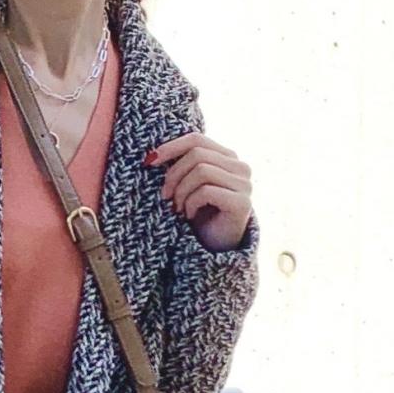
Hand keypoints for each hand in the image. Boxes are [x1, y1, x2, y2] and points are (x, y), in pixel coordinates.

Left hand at [145, 131, 252, 252]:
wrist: (216, 252)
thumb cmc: (199, 218)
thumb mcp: (188, 187)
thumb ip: (182, 167)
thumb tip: (153, 155)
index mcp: (227, 158)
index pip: (196, 140)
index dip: (171, 147)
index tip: (150, 161)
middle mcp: (240, 167)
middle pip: (196, 154)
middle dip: (173, 175)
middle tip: (165, 197)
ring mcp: (244, 184)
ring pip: (201, 171)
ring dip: (181, 192)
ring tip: (178, 209)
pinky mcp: (241, 203)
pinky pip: (206, 191)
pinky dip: (191, 203)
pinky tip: (189, 216)